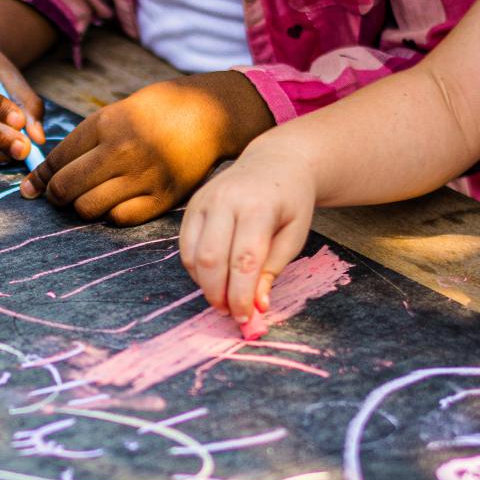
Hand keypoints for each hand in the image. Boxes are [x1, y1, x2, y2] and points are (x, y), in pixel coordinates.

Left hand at [21, 72, 272, 228]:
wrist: (210, 115)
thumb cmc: (157, 112)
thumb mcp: (117, 113)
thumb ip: (83, 142)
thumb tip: (43, 177)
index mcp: (106, 124)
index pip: (57, 160)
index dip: (40, 178)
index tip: (33, 188)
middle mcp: (121, 150)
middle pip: (65, 188)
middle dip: (56, 195)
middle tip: (61, 194)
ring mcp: (142, 176)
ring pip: (87, 208)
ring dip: (82, 206)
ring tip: (91, 196)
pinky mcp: (161, 198)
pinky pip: (118, 218)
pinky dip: (111, 214)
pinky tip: (117, 202)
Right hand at [177, 131, 318, 327]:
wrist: (276, 161)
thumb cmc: (290, 202)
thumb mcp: (294, 236)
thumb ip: (273, 270)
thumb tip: (257, 305)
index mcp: (258, 206)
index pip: (244, 260)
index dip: (241, 294)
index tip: (245, 317)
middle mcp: (226, 200)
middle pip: (211, 259)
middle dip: (218, 293)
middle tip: (230, 312)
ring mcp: (204, 200)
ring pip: (192, 255)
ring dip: (205, 285)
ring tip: (223, 297)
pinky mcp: (192, 205)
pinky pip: (185, 247)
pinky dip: (196, 270)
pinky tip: (214, 278)